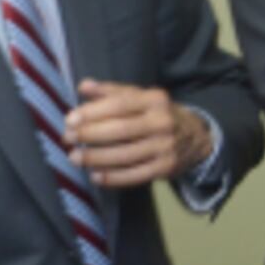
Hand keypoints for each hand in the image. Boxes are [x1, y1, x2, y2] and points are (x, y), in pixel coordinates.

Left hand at [65, 81, 209, 187]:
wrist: (197, 137)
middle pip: (121, 130)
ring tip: (74, 157)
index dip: (93, 113)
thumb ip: (112, 92)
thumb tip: (83, 86)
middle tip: (67, 139)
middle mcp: (162, 122)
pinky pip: (135, 175)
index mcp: (154, 100)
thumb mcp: (141, 97)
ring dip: (96, 158)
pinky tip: (95, 176)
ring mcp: (165, 147)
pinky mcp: (165, 168)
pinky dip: (113, 178)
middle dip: (90, 135)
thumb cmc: (158, 114)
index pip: (120, 105)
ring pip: (125, 155)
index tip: (70, 120)